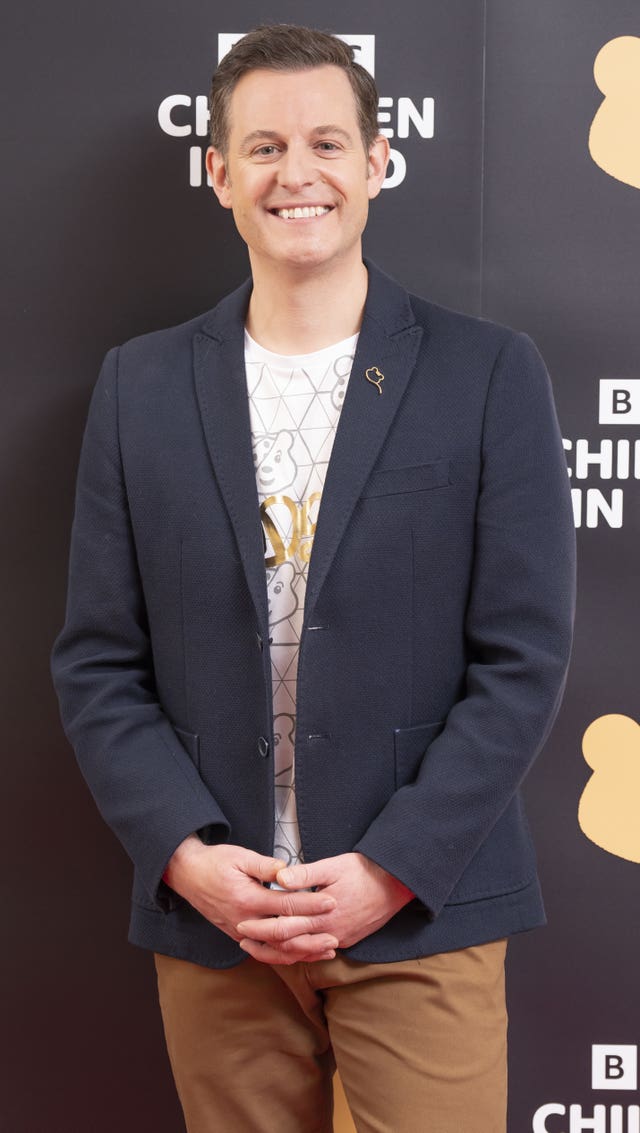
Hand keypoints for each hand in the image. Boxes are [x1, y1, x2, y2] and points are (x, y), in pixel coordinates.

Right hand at [163, 836, 337, 961]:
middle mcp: (245, 920)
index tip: (331, 902)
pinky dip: (283, 956)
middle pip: (285, 934)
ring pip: (275, 950)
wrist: (187, 874)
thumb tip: (289, 871)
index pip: (287, 905)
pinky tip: (300, 955)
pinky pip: (263, 952)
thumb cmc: (215, 862)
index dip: (311, 904)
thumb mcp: (241, 857)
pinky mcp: (237, 936)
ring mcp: (240, 931)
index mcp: (248, 898)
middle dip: (312, 935)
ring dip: (302, 952)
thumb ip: (266, 866)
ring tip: (325, 951)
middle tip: (336, 934)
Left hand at [236, 852, 413, 962]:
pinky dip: (302, 952)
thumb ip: (306, 874)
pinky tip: (291, 948)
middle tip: (243, 939)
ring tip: (261, 947)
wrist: (396, 884)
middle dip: (265, 944)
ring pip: (304, 953)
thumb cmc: (364, 870)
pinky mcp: (348, 940)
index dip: (261, 929)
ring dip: (281, 951)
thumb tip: (280, 878)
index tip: (242, 926)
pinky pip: (319, 952)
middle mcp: (330, 932)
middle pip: (290, 945)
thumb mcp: (333, 866)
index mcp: (322, 914)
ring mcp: (340, 939)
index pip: (284, 929)